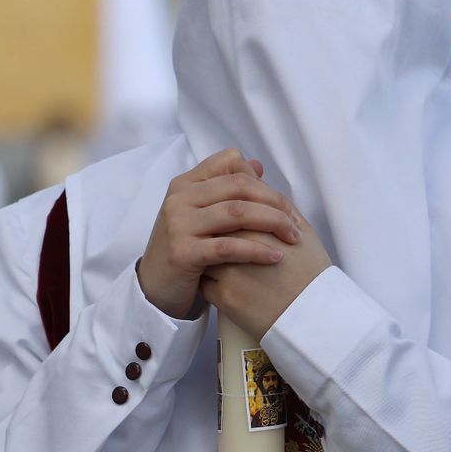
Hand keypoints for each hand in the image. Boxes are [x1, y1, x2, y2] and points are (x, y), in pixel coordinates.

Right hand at [137, 149, 302, 319]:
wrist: (154, 289)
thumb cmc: (184, 250)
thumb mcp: (200, 215)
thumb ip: (224, 189)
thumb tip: (256, 165)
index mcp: (184, 185)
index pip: (230, 162)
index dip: (262, 181)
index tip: (284, 204)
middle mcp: (179, 199)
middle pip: (239, 186)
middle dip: (275, 202)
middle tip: (295, 222)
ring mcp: (178, 224)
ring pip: (237, 212)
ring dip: (272, 223)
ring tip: (292, 237)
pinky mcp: (182, 253)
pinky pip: (228, 247)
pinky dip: (256, 250)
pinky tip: (275, 257)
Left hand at [201, 213, 332, 339]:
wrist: (313, 314)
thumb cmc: (312, 276)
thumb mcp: (305, 235)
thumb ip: (282, 211)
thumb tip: (265, 201)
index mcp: (256, 227)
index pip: (226, 211)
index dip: (229, 220)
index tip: (234, 228)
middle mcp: (238, 246)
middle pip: (211, 231)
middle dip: (214, 236)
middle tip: (224, 244)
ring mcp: (228, 272)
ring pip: (204, 257)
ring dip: (209, 259)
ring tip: (224, 266)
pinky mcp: (223, 296)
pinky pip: (204, 283)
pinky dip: (211, 283)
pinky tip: (226, 286)